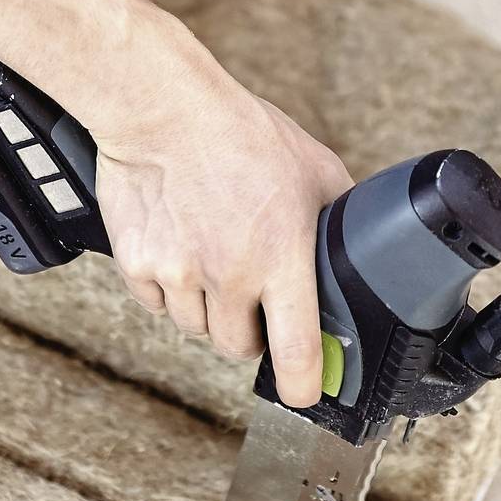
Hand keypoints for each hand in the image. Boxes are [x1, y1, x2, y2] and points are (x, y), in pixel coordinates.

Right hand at [89, 59, 351, 406]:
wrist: (163, 109)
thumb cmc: (241, 133)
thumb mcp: (315, 169)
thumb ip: (337, 219)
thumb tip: (362, 247)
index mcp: (282, 257)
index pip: (295, 350)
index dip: (302, 385)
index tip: (304, 392)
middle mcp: (230, 275)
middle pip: (240, 347)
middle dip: (251, 332)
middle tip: (254, 296)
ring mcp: (180, 274)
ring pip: (196, 327)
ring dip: (208, 308)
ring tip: (213, 256)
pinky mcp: (138, 266)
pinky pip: (157, 303)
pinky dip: (169, 288)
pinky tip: (179, 245)